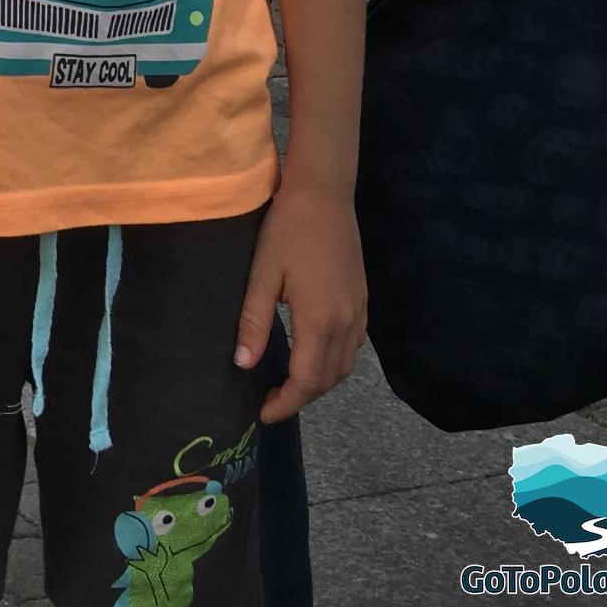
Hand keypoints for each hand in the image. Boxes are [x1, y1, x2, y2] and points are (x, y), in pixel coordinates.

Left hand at [233, 181, 365, 423]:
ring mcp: (360, 312)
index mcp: (320, 320)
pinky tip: (313, 354)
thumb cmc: (287, 228)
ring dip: (319, 382)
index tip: (263, 414)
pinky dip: (334, 362)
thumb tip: (243, 365)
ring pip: (345, 366)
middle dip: (301, 397)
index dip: (286, 403)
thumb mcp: (263, 272)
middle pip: (328, 379)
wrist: (324, 192)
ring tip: (289, 383)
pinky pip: (353, 347)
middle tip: (271, 400)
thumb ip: (254, 321)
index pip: (306, 380)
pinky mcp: (363, 300)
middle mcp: (347, 323)